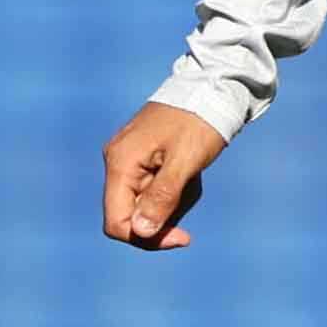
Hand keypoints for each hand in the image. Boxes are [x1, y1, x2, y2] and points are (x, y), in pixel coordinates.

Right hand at [103, 101, 231, 250]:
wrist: (210, 88)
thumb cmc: (198, 122)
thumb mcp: (185, 162)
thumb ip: (161, 197)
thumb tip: (140, 232)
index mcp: (121, 163)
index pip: (117, 222)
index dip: (145, 238)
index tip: (181, 237)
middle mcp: (117, 162)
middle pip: (131, 215)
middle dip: (164, 216)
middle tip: (191, 194)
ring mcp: (128, 159)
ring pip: (144, 203)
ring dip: (172, 201)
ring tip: (192, 178)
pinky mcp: (141, 157)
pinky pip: (152, 188)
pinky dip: (173, 188)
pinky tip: (189, 173)